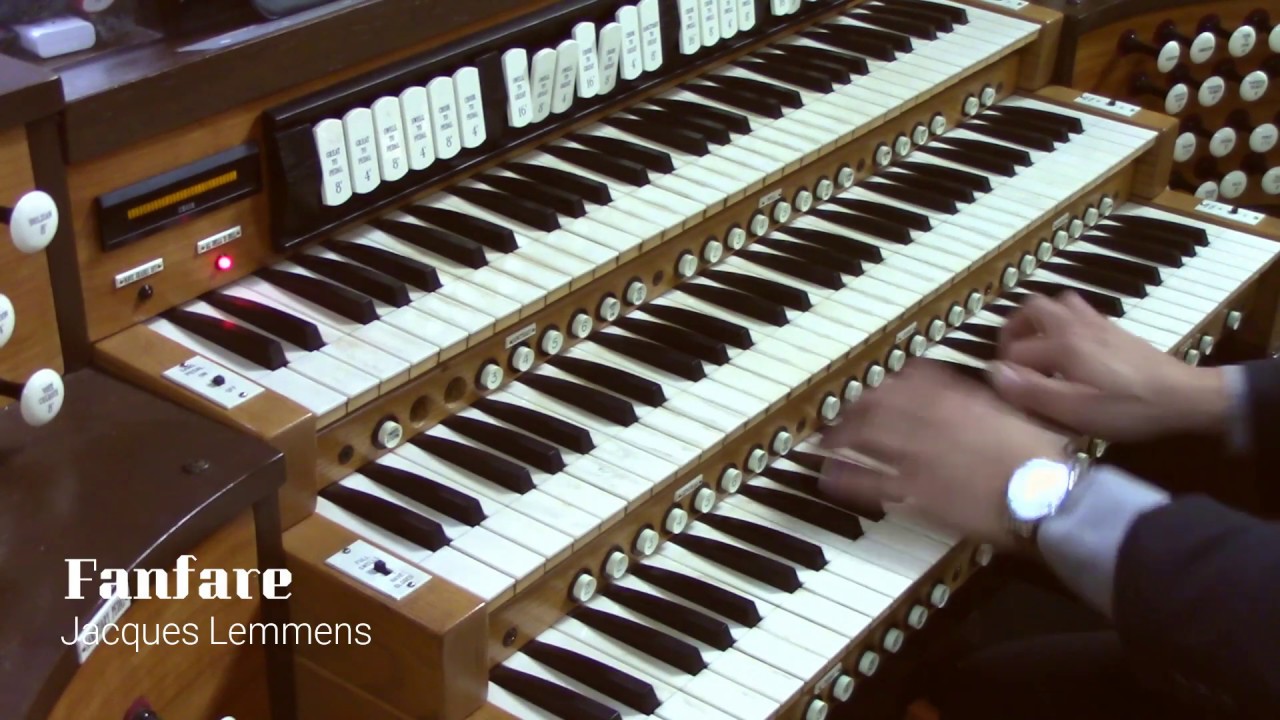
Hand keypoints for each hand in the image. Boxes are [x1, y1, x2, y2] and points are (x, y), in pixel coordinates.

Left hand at [818, 361, 1068, 547]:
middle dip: (852, 406)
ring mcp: (919, 456)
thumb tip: (985, 381)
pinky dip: (846, 478)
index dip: (884, 379)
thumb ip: (986, 398)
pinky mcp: (917, 491)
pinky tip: (829, 477)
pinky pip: (871, 482)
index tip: (869, 380)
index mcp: (957, 397)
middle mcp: (930, 420)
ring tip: (824, 441)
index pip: (909, 378)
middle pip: (877, 405)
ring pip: (866, 439)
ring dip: (841, 438)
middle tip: (836, 410)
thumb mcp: (1015, 411)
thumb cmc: (1039, 454)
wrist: (1047, 494)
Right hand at [991, 292, 1230, 441]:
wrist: (1184, 397)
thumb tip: (993, 372)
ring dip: (1038, 320)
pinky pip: (1077, 310)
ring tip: (1035, 346)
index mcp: (1063, 345)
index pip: (1017, 351)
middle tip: (1011, 356)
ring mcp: (1096, 323)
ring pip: (1057, 303)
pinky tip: (1068, 348)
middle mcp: (1076, 325)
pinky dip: (1062, 321)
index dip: (1005, 372)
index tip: (1007, 394)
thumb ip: (1032, 391)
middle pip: (1031, 308)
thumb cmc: (1129, 408)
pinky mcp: (1113, 329)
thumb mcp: (1077, 411)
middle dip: (1013, 330)